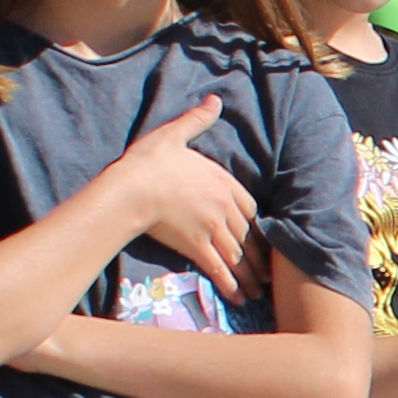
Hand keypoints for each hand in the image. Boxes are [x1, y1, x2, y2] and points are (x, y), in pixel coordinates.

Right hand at [105, 96, 254, 297]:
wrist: (131, 187)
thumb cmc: (148, 161)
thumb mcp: (174, 134)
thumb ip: (197, 120)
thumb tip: (215, 100)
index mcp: (223, 183)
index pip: (250, 210)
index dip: (258, 228)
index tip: (262, 242)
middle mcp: (224, 208)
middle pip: (249, 237)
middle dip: (259, 259)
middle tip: (266, 277)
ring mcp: (212, 228)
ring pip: (239, 256)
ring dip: (249, 276)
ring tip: (256, 293)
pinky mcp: (196, 246)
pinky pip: (220, 268)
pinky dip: (231, 284)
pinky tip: (237, 297)